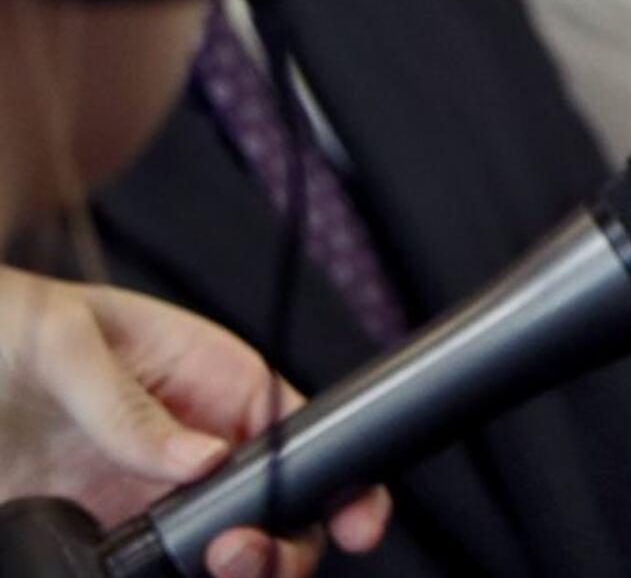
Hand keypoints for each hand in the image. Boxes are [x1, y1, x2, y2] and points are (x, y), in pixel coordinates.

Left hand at [0, 272, 388, 577]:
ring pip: (227, 546)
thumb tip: (200, 458)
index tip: (350, 518)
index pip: (300, 431)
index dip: (337, 477)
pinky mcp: (110, 529)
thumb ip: (126, 405)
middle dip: (285, 540)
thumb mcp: (63, 346)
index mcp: (215, 378)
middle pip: (278, 504)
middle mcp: (198, 438)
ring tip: (207, 567)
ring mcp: (156, 490)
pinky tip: (148, 574)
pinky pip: (161, 569)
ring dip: (234, 568)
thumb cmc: (7, 324)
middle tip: (242, 554)